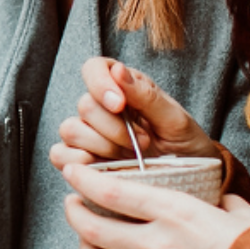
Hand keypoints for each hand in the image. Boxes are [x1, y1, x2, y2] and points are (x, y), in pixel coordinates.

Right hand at [50, 58, 217, 169]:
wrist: (188, 179)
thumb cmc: (184, 144)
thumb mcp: (175, 119)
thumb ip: (146, 96)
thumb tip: (118, 71)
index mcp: (123, 86)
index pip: (94, 68)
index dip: (100, 83)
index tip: (119, 104)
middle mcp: (101, 106)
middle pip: (84, 105)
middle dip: (115, 128)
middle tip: (143, 142)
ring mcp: (88, 133)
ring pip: (70, 130)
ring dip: (103, 146)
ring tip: (130, 156)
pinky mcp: (80, 160)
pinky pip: (60, 155)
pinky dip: (80, 162)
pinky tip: (107, 166)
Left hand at [59, 163, 249, 248]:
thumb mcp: (241, 212)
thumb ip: (218, 202)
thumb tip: (216, 198)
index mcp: (178, 212)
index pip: (112, 192)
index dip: (84, 180)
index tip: (73, 171)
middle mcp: (160, 244)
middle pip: (94, 229)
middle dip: (74, 212)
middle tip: (71, 200)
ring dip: (85, 244)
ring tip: (85, 231)